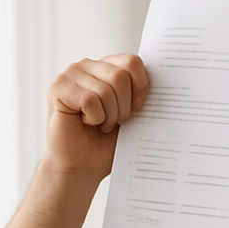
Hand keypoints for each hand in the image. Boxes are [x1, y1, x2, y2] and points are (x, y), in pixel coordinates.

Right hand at [45, 54, 148, 178]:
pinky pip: (90, 100)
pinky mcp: (58, 88)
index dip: (141, 87)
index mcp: (107, 69)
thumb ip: (141, 98)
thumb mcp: (133, 118)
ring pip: (106, 90)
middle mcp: (88, 66)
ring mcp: (71, 75)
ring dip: (109, 116)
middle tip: (115, 122)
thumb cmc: (108, 143)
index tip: (138, 109)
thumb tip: (170, 90)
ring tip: (101, 124)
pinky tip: (86, 122)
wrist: (84, 165)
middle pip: (121, 76)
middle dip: (124, 107)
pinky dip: (95, 118)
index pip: (132, 62)